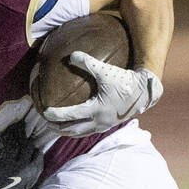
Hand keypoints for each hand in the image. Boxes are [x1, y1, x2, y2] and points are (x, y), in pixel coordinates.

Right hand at [0, 119, 44, 188]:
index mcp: (7, 165)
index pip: (13, 143)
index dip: (12, 133)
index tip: (10, 127)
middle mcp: (21, 168)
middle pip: (26, 145)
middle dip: (22, 135)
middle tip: (19, 127)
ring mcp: (29, 174)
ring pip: (35, 153)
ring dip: (30, 145)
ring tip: (26, 139)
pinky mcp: (34, 179)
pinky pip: (39, 163)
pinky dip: (36, 155)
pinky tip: (33, 152)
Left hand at [41, 53, 162, 137]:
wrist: (144, 92)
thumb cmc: (124, 80)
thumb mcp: (106, 71)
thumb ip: (88, 62)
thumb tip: (71, 55)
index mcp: (96, 110)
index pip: (71, 115)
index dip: (56, 115)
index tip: (44, 112)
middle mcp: (99, 121)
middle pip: (73, 130)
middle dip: (58, 128)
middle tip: (45, 123)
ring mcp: (103, 125)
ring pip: (80, 133)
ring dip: (67, 131)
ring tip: (56, 127)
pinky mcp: (108, 125)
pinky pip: (89, 131)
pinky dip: (78, 129)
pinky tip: (74, 124)